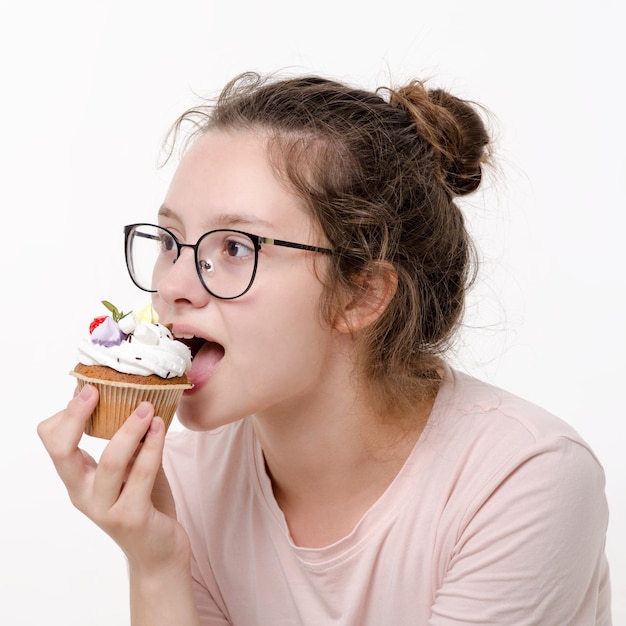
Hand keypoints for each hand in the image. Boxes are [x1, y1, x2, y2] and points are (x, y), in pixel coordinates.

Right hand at [37, 384, 190, 573]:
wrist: (160, 552)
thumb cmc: (146, 503)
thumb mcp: (132, 467)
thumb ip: (129, 442)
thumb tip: (135, 398)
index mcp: (79, 480)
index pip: (54, 443)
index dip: (65, 415)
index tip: (89, 389)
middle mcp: (84, 495)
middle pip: (63, 452)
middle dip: (75, 417)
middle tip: (94, 391)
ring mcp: (106, 509)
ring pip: (110, 462)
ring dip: (129, 429)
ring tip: (147, 408)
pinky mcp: (131, 518)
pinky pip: (141, 475)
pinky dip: (152, 447)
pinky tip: (160, 428)